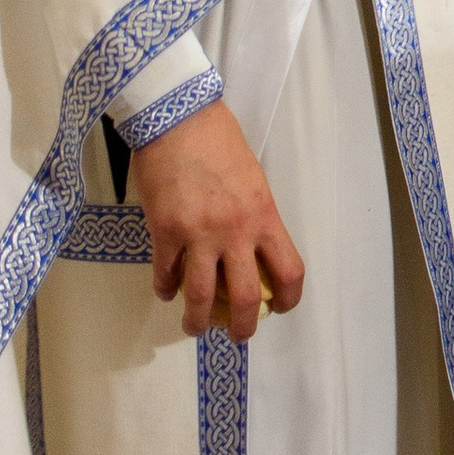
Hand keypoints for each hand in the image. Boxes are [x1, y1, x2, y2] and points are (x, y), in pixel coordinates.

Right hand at [129, 99, 304, 343]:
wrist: (178, 118)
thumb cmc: (219, 141)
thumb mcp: (253, 180)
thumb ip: (254, 217)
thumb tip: (251, 250)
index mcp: (264, 217)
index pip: (288, 271)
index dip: (288, 298)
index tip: (278, 308)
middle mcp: (235, 232)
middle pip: (244, 298)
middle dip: (242, 327)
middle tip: (237, 336)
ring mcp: (198, 234)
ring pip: (200, 296)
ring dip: (196, 320)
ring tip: (193, 327)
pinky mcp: (165, 231)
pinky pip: (165, 274)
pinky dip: (165, 288)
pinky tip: (166, 290)